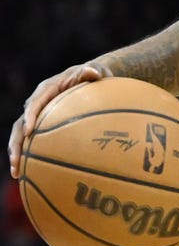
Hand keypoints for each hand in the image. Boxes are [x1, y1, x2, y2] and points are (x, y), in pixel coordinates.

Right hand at [9, 62, 111, 177]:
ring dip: (16, 154)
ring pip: (21, 136)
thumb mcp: (95, 71)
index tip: (30, 131)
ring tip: (16, 173)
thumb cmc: (94, 74)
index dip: (30, 117)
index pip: (34, 104)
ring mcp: (38, 115)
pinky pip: (32, 141)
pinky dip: (29, 156)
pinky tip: (30, 174)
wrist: (91, 76)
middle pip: (20, 125)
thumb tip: (93, 72)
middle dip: (16, 143)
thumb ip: (92, 72)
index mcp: (46, 89)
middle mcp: (37, 103)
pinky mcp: (42, 125)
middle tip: (16, 162)